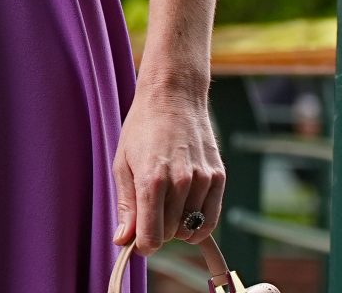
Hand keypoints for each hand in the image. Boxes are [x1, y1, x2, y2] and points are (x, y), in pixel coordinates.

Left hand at [111, 80, 224, 253]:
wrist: (173, 97)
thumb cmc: (141, 129)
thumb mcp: (122, 164)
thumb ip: (126, 205)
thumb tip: (124, 240)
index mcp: (152, 180)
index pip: (152, 236)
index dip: (142, 245)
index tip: (138, 242)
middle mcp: (181, 182)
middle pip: (170, 234)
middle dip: (157, 230)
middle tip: (148, 210)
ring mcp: (203, 180)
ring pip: (190, 228)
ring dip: (176, 225)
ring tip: (164, 201)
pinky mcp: (218, 177)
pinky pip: (209, 219)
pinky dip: (197, 225)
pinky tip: (184, 213)